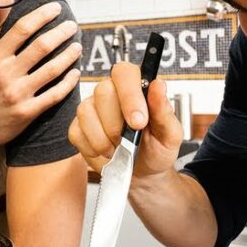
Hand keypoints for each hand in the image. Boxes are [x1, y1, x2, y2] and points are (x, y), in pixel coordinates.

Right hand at [0, 2, 81, 151]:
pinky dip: (69, 82)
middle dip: (61, 32)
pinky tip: (75, 73)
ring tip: (77, 47)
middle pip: (42, 45)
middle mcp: (6, 73)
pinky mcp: (28, 112)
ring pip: (52, 68)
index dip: (43, 15)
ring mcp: (18, 93)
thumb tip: (17, 23)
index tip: (57, 8)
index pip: (23, 28)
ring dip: (69, 55)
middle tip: (72, 26)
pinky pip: (55, 94)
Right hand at [68, 62, 181, 179]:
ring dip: (104, 139)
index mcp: (136, 86)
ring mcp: (91, 107)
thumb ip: (164, 110)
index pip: (125, 72)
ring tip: (119, 149)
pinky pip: (77, 132)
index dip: (129, 95)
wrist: (142, 173)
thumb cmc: (157, 149)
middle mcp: (111, 91)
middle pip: (102, 91)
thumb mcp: (170, 134)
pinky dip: (93, 148)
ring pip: (86, 112)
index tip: (138, 122)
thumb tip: (158, 85)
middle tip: (129, 141)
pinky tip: (106, 152)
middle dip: (115, 124)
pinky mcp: (78, 126)